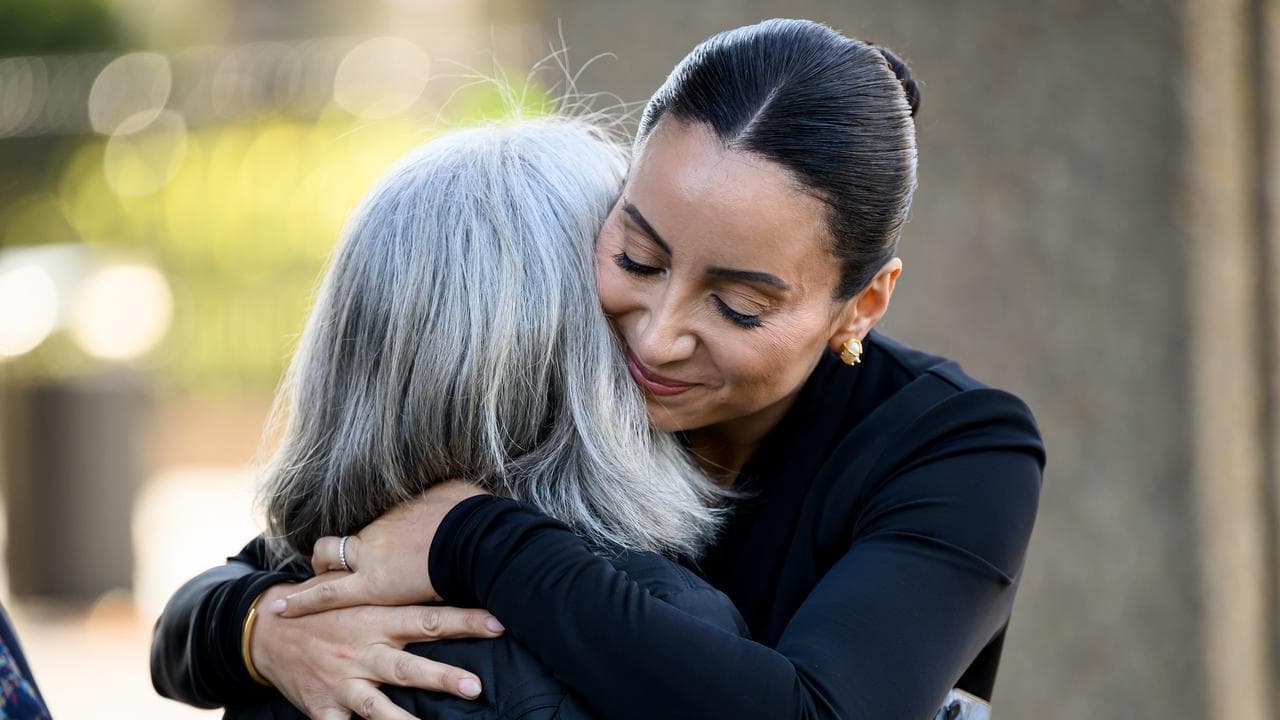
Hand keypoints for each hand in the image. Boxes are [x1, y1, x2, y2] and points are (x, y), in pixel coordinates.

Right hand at [251, 576, 504, 718]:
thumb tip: (447, 578)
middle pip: (408, 667)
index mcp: (376, 620)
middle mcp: (363, 651)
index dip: (464, 621)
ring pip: (378, 705)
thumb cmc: (325, 611)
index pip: (427, 619)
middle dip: (442, 676)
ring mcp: (343, 682)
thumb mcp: (358, 596)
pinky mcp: (323, 708)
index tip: (498, 623)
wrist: (268, 631)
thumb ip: (399, 595)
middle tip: (474, 686)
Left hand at [281, 479, 489, 616]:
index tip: (357, 548)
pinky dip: (302, 600)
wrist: (478, 540)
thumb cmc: (474, 515)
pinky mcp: (372, 586)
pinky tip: (280, 607)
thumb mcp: (457, 493)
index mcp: (395, 514)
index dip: (359, 542)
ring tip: (296, 594)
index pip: (367, 528)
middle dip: (330, 555)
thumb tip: (452, 487)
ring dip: (319, 574)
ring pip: (329, 561)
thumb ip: (444, 497)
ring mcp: (371, 558)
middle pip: (339, 541)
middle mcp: (376, 532)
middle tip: (326, 567)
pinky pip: (326, 593)